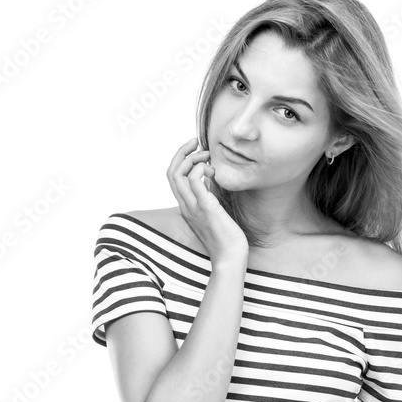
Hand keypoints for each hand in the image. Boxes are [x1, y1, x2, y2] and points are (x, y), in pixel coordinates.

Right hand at [166, 136, 248, 267]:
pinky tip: (213, 172)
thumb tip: (210, 179)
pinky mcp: (205, 207)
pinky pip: (195, 180)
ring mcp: (193, 207)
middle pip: (171, 172)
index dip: (180, 159)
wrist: (230, 258)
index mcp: (186, 207)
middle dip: (182, 152)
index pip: (173, 177)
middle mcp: (185, 206)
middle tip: (197, 143)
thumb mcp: (214, 212)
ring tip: (208, 157)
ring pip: (178, 174)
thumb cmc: (226, 238)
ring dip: (192, 158)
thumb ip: (208, 196)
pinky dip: (201, 169)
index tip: (195, 150)